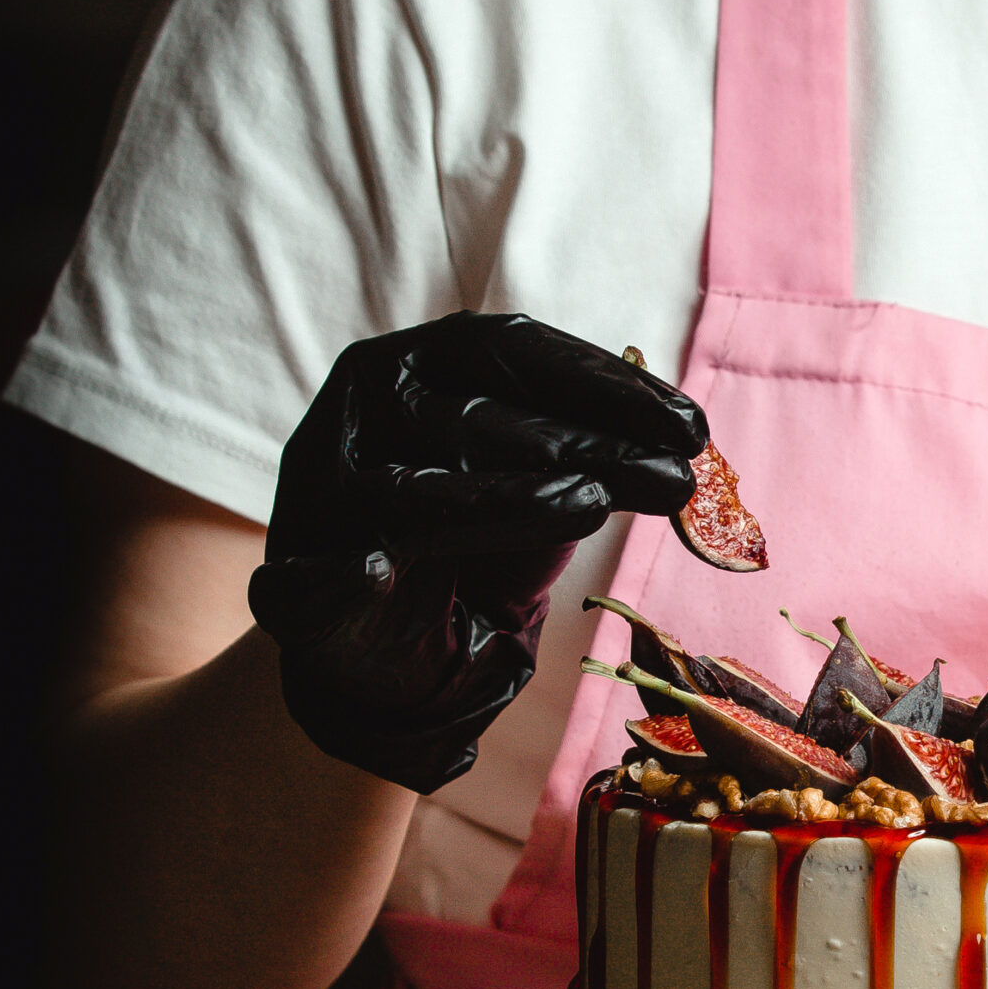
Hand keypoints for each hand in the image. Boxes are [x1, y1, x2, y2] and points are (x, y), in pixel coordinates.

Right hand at [248, 313, 704, 792]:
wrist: (357, 639)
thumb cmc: (458, 539)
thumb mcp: (528, 482)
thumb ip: (588, 455)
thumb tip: (684, 446)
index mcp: (413, 366)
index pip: (509, 349)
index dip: (604, 382)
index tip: (690, 424)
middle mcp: (360, 412)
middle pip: (478, 418)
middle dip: (589, 444)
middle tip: (676, 477)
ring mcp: (322, 496)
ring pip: (418, 492)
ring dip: (507, 499)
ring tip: (589, 504)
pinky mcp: (297, 584)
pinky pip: (320, 578)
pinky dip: (348, 573)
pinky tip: (375, 573)